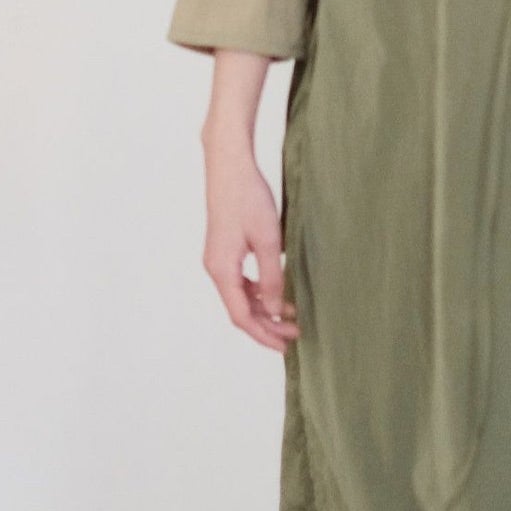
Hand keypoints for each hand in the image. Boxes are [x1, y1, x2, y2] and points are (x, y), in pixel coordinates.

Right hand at [202, 137, 299, 351]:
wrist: (230, 166)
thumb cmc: (248, 197)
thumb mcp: (267, 240)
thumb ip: (271, 277)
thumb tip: (275, 308)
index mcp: (221, 270)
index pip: (241, 316)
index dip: (264, 334)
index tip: (286, 345)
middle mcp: (216, 268)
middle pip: (240, 309)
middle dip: (267, 325)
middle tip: (295, 334)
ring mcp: (219, 259)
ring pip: (241, 296)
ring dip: (265, 308)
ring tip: (292, 316)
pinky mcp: (225, 249)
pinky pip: (241, 281)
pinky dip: (260, 291)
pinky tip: (279, 292)